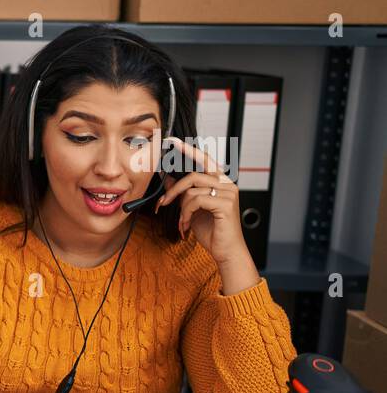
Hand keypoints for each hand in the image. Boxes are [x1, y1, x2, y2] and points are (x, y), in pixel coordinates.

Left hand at [154, 138, 249, 263]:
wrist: (226, 252)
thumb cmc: (212, 231)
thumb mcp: (192, 209)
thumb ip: (184, 193)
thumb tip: (168, 178)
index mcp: (220, 182)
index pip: (204, 160)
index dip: (188, 150)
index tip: (172, 141)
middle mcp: (227, 184)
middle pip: (193, 175)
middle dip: (174, 190)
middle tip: (163, 203)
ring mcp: (228, 192)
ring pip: (192, 189)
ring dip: (181, 208)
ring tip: (182, 221)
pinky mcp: (225, 203)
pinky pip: (196, 200)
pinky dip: (187, 213)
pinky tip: (187, 224)